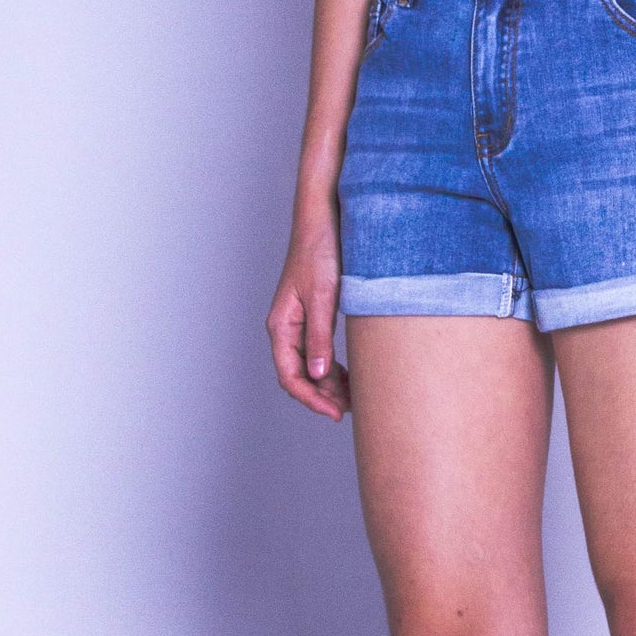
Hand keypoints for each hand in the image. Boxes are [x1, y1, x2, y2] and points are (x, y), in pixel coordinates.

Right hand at [267, 222, 350, 419]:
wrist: (324, 221)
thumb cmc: (319, 252)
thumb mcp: (323, 297)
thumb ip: (320, 337)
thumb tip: (317, 374)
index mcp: (281, 325)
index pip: (290, 376)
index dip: (311, 399)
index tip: (335, 413)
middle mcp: (286, 328)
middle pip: (299, 376)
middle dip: (322, 396)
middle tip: (349, 410)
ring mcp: (299, 323)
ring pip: (310, 367)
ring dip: (328, 385)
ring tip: (353, 397)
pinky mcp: (314, 316)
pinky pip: (318, 352)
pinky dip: (333, 368)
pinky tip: (350, 376)